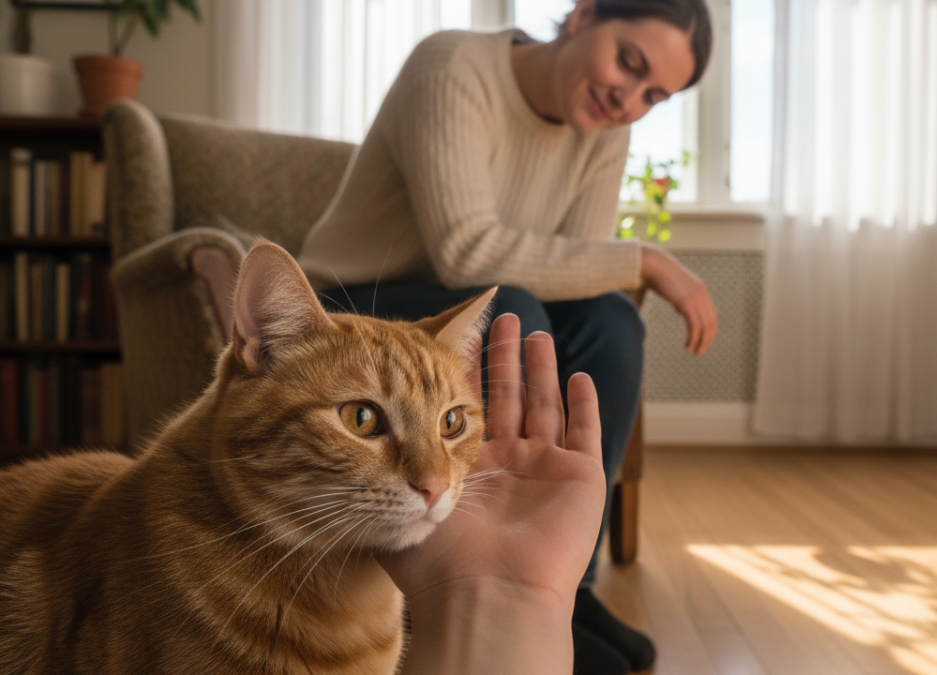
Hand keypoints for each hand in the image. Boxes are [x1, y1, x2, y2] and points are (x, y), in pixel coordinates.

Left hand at [377, 312, 605, 603]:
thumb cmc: (433, 560)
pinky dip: (587, 404)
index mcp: (458, 471)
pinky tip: (580, 376)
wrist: (485, 597)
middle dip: (499, 359)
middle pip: (502, 400)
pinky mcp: (580, 478)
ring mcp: (541, 472)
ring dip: (538, 369)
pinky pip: (587, 432)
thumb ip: (350, 454)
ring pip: (542, 406)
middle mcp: (501, 469)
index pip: (458, 407)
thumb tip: (317, 417)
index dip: (457, 371)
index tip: (450, 335)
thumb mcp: (374, 506)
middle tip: (500, 319)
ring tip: (532, 332)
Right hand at [641, 243, 717, 354]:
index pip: (712, 315)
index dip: (709, 330)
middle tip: (699, 351)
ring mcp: (696, 298)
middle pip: (711, 323)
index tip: (702, 341)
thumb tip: (680, 310)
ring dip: (700, 342)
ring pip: (704, 327)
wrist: (653, 264)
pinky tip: (687, 345)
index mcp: (701, 290)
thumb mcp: (675, 288)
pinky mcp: (687, 303)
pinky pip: (694, 326)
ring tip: (694, 352)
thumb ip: (680, 298)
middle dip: (707, 339)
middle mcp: (702, 294)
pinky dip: (693, 338)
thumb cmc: (659, 275)